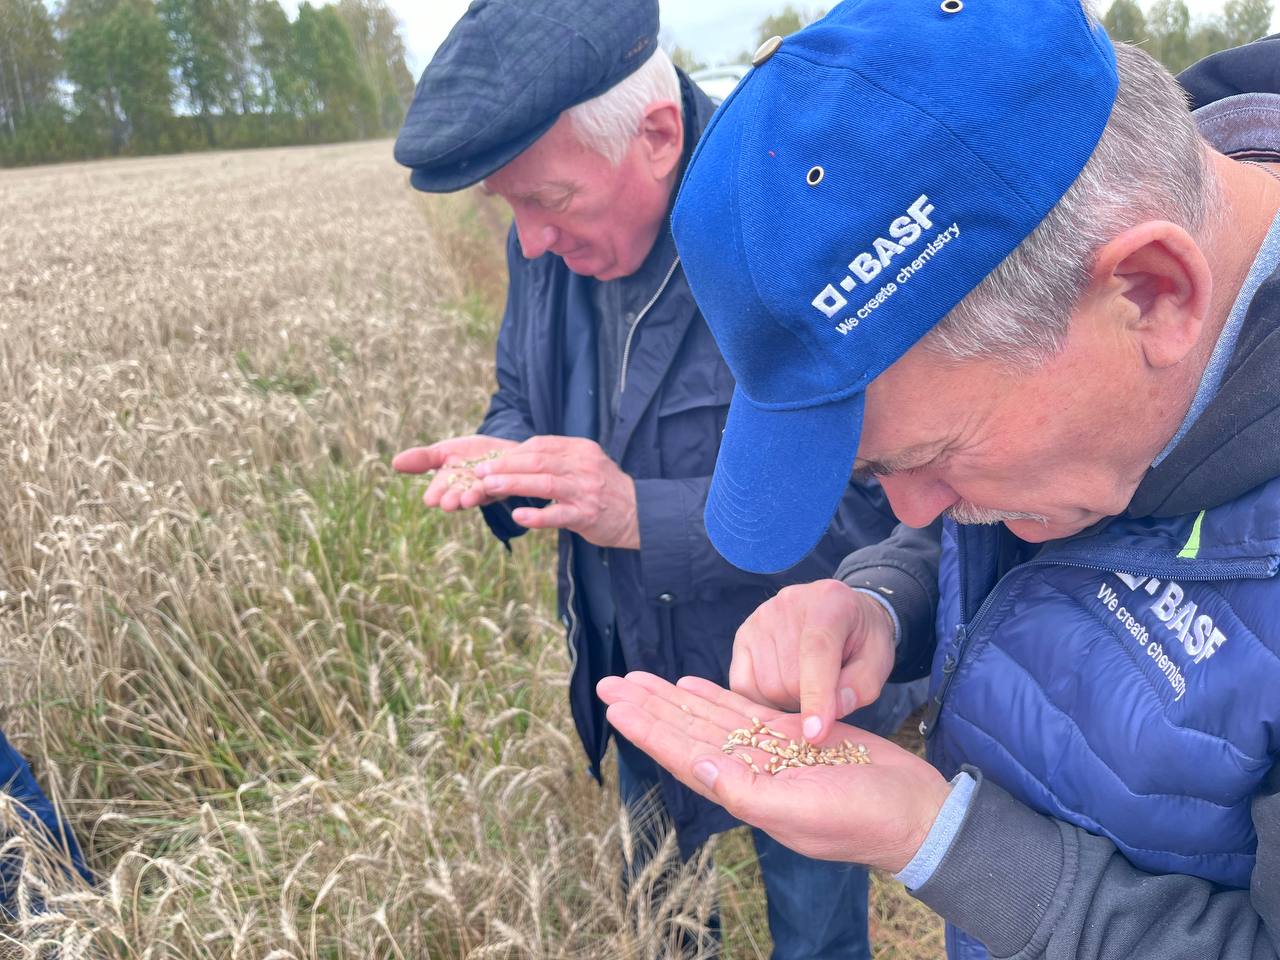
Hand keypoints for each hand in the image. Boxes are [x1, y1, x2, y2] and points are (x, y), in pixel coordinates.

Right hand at [392, 435, 518, 510]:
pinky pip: (504, 484)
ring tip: (468, 497)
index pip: (440, 492)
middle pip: (459, 497)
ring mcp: (489, 489)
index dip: (437, 495)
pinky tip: (491, 481)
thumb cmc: (469, 454)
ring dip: (474, 496)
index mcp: (450, 485)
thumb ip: (423, 459)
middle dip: (454, 500)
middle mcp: (468, 491)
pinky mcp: (509, 483)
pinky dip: (498, 482)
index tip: (431, 499)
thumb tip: (394, 462)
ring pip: (481, 494)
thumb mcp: (444, 451)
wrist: (502, 450)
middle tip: (448, 503)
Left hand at [472, 436, 639, 548]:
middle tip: (480, 473)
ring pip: (544, 483)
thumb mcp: (585, 464)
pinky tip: (518, 516)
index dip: (512, 453)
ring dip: (513, 484)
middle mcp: (583, 466)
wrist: (639, 513)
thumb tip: (517, 460)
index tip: (489, 462)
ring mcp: (586, 491)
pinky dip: (536, 515)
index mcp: (581, 449)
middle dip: (505, 466)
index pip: (540, 445)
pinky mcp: (587, 515)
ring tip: (488, 488)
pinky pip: (558, 515)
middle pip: (538, 461)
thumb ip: (558, 460)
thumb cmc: (604, 489)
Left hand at [596, 672, 949, 873]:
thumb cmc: (862, 820)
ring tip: (638, 679)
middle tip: (610, 683)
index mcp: (744, 791)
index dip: (648, 729)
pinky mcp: (792, 733)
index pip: (683, 754)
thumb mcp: (802, 810)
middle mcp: (748, 770)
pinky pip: (743, 711)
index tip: (616, 707)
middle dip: (648, 706)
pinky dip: (714, 696)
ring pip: (708, 716)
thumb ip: (747, 792)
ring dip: (673, 697)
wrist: (913, 813)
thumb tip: (700, 766)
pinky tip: (690, 684)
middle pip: (686, 730)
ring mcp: (768, 750)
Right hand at [731, 581, 896, 744]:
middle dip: (809, 701)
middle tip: (827, 692)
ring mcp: (760, 618)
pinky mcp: (743, 634)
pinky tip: (783, 688)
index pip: (817, 651)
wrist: (842, 610)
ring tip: (807, 684)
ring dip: (788, 701)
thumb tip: (831, 712)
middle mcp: (789, 603)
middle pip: (789, 678)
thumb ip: (862, 686)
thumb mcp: (879, 660)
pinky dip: (763, 699)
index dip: (816, 695)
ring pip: (766, 687)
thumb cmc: (862, 639)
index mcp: (830, 601)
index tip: (816, 734)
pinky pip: (743, 685)